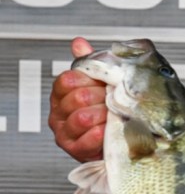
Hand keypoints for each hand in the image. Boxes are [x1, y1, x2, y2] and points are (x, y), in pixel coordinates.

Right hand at [48, 37, 105, 162]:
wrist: (115, 142)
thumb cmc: (106, 112)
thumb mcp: (98, 86)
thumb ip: (89, 65)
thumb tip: (79, 43)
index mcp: (61, 94)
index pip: (68, 80)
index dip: (90, 81)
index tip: (106, 84)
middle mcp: (59, 112)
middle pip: (77, 98)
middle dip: (100, 98)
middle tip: (115, 101)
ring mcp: (65, 132)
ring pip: (81, 118)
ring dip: (102, 115)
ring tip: (115, 115)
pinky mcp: (74, 150)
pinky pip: (86, 140)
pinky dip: (99, 134)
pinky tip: (107, 129)